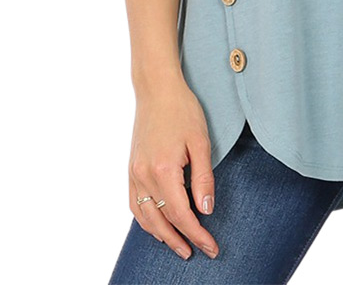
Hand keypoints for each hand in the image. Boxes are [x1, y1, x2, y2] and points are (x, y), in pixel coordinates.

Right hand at [127, 76, 219, 260]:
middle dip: (182, 240)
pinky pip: (134, 204)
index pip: (182, 214)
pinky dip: (146, 220)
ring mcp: (134, 172)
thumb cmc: (182, 110)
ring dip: (162, 235)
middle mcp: (144, 175)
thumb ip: (204, 178)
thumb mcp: (201, 142)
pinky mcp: (131, 168)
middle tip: (199, 252)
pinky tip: (157, 226)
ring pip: (145, 217)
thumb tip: (206, 210)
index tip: (211, 247)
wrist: (156, 89)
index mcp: (163, 169)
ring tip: (179, 246)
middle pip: (163, 220)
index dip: (197, 234)